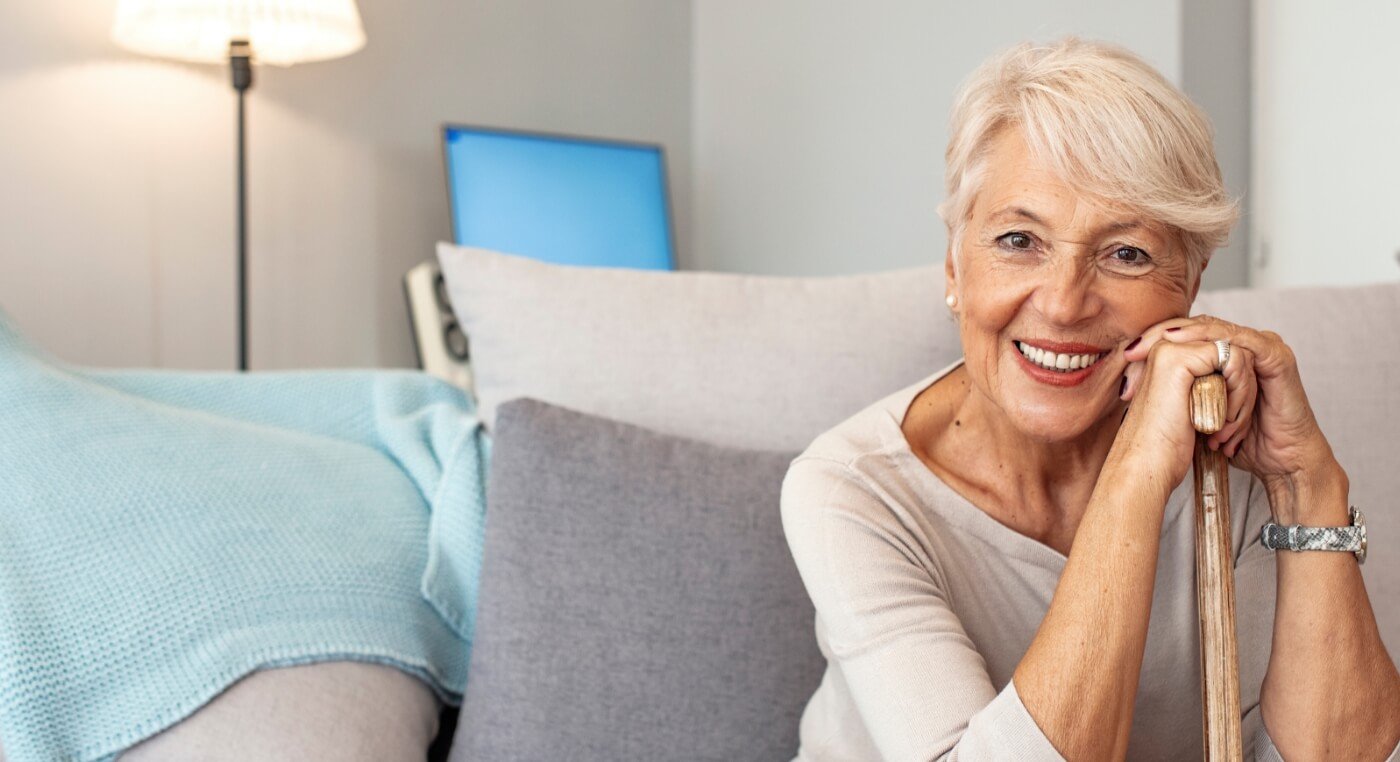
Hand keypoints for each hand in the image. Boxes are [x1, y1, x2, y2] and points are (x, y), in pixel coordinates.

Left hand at [1120, 315, 1337, 490]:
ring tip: (1161, 344)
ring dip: (1187, 341)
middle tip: (1133, 350)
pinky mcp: (1277, 357)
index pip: (1183, 335)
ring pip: (1217, 331)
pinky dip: (1219, 346)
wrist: (1279, 461)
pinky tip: (1197, 349)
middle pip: (1195, 328)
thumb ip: (1172, 393)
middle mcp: (1242, 346)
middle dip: (1161, 337)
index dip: (1152, 341)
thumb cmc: (1238, 441)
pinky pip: (1244, 343)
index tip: (1124, 357)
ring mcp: (1261, 348)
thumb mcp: (1193, 414)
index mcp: (1222, 355)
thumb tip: (1129, 389)